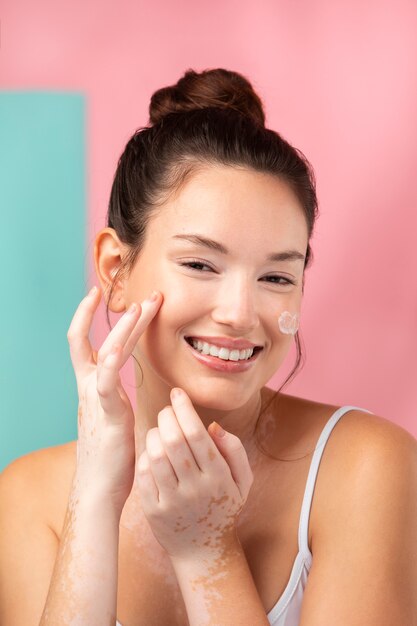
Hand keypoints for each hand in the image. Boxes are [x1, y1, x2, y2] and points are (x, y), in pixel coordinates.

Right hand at [67, 286, 162, 514]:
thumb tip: (123, 387)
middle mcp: (90, 387)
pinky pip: (106, 382)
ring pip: (105, 352)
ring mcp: (95, 398)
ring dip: (125, 328)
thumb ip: (116, 397)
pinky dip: (110, 361)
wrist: (99, 488)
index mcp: (94, 386)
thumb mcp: (114, 416)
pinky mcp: (106, 414)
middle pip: (100, 340)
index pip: (90, 343)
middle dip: (122, 316)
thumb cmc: (111, 456)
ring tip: (143, 307)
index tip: (107, 298)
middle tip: (146, 297)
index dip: (92, 318)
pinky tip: (119, 346)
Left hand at [136, 387, 253, 560]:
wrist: (203, 550)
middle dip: (166, 416)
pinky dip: (144, 456)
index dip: (184, 408)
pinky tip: (151, 450)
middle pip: (174, 441)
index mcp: (218, 477)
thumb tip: (213, 425)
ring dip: (153, 434)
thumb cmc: (223, 506)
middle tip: (167, 409)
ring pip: (156, 456)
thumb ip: (234, 450)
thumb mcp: (243, 480)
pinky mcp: (153, 511)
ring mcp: (173, 501)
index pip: (197, 434)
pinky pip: (143, 475)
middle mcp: (195, 489)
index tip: (177, 393)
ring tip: (159, 429)